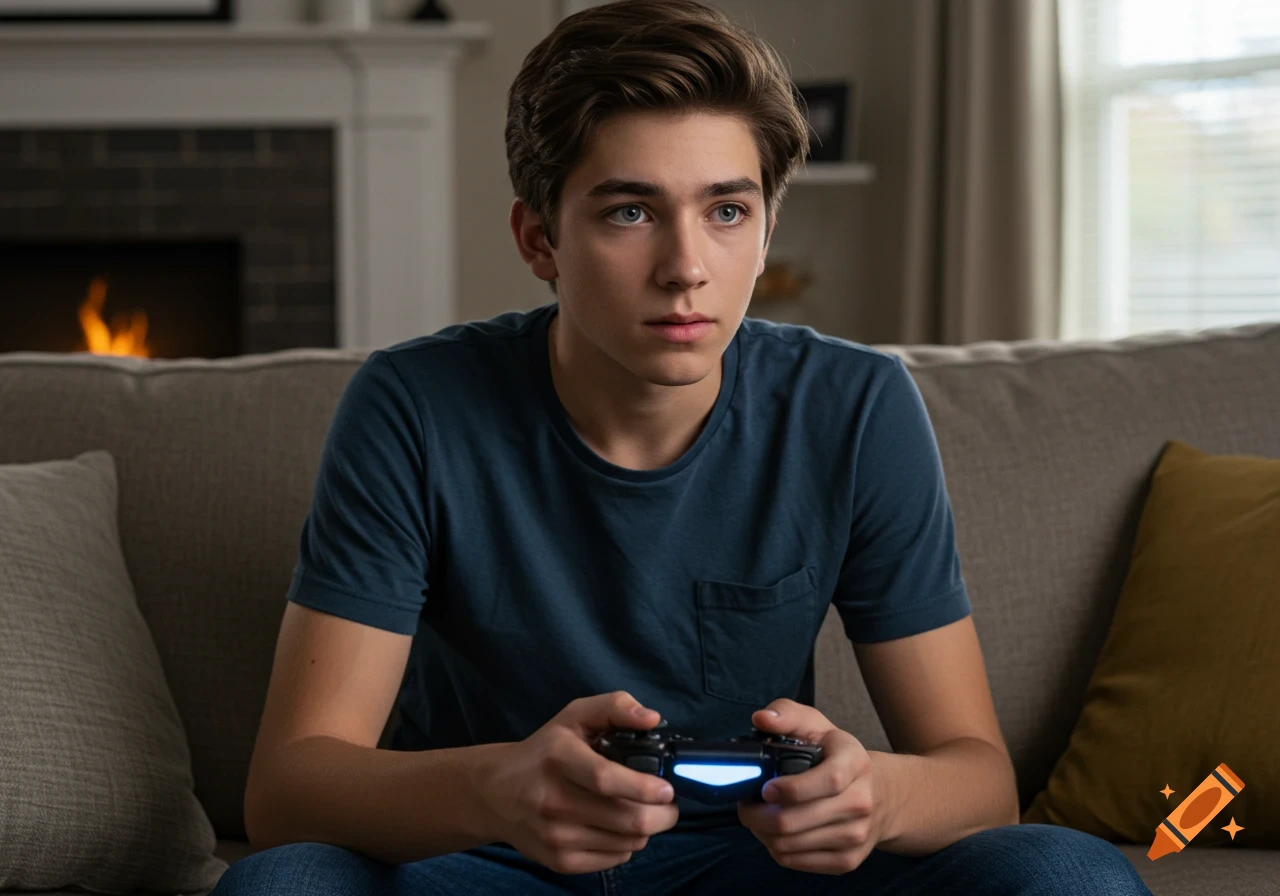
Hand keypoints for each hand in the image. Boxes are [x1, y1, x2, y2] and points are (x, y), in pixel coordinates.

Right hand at [478, 691, 678, 874]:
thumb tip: (652, 719)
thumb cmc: (545, 751)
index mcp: (559, 758)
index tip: (667, 789)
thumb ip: (615, 707)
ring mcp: (555, 835)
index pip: (606, 779)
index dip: (644, 787)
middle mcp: (553, 800)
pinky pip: (614, 859)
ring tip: (640, 810)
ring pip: (627, 842)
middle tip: (666, 803)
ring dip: (646, 828)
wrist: (496, 792)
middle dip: (662, 814)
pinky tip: (617, 826)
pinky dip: (627, 844)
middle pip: (627, 820)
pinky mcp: (559, 860)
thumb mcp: (574, 716)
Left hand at [737, 698, 887, 874]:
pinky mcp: (847, 861)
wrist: (881, 795)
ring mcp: (856, 836)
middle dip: (757, 814)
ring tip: (757, 815)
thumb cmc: (838, 757)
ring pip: (789, 845)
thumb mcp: (817, 725)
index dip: (790, 789)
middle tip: (745, 804)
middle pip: (795, 821)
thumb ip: (787, 714)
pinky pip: (795, 861)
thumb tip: (761, 718)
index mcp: (854, 763)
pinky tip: (772, 832)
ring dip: (761, 832)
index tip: (764, 788)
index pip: (828, 781)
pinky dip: (774, 848)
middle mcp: (861, 802)